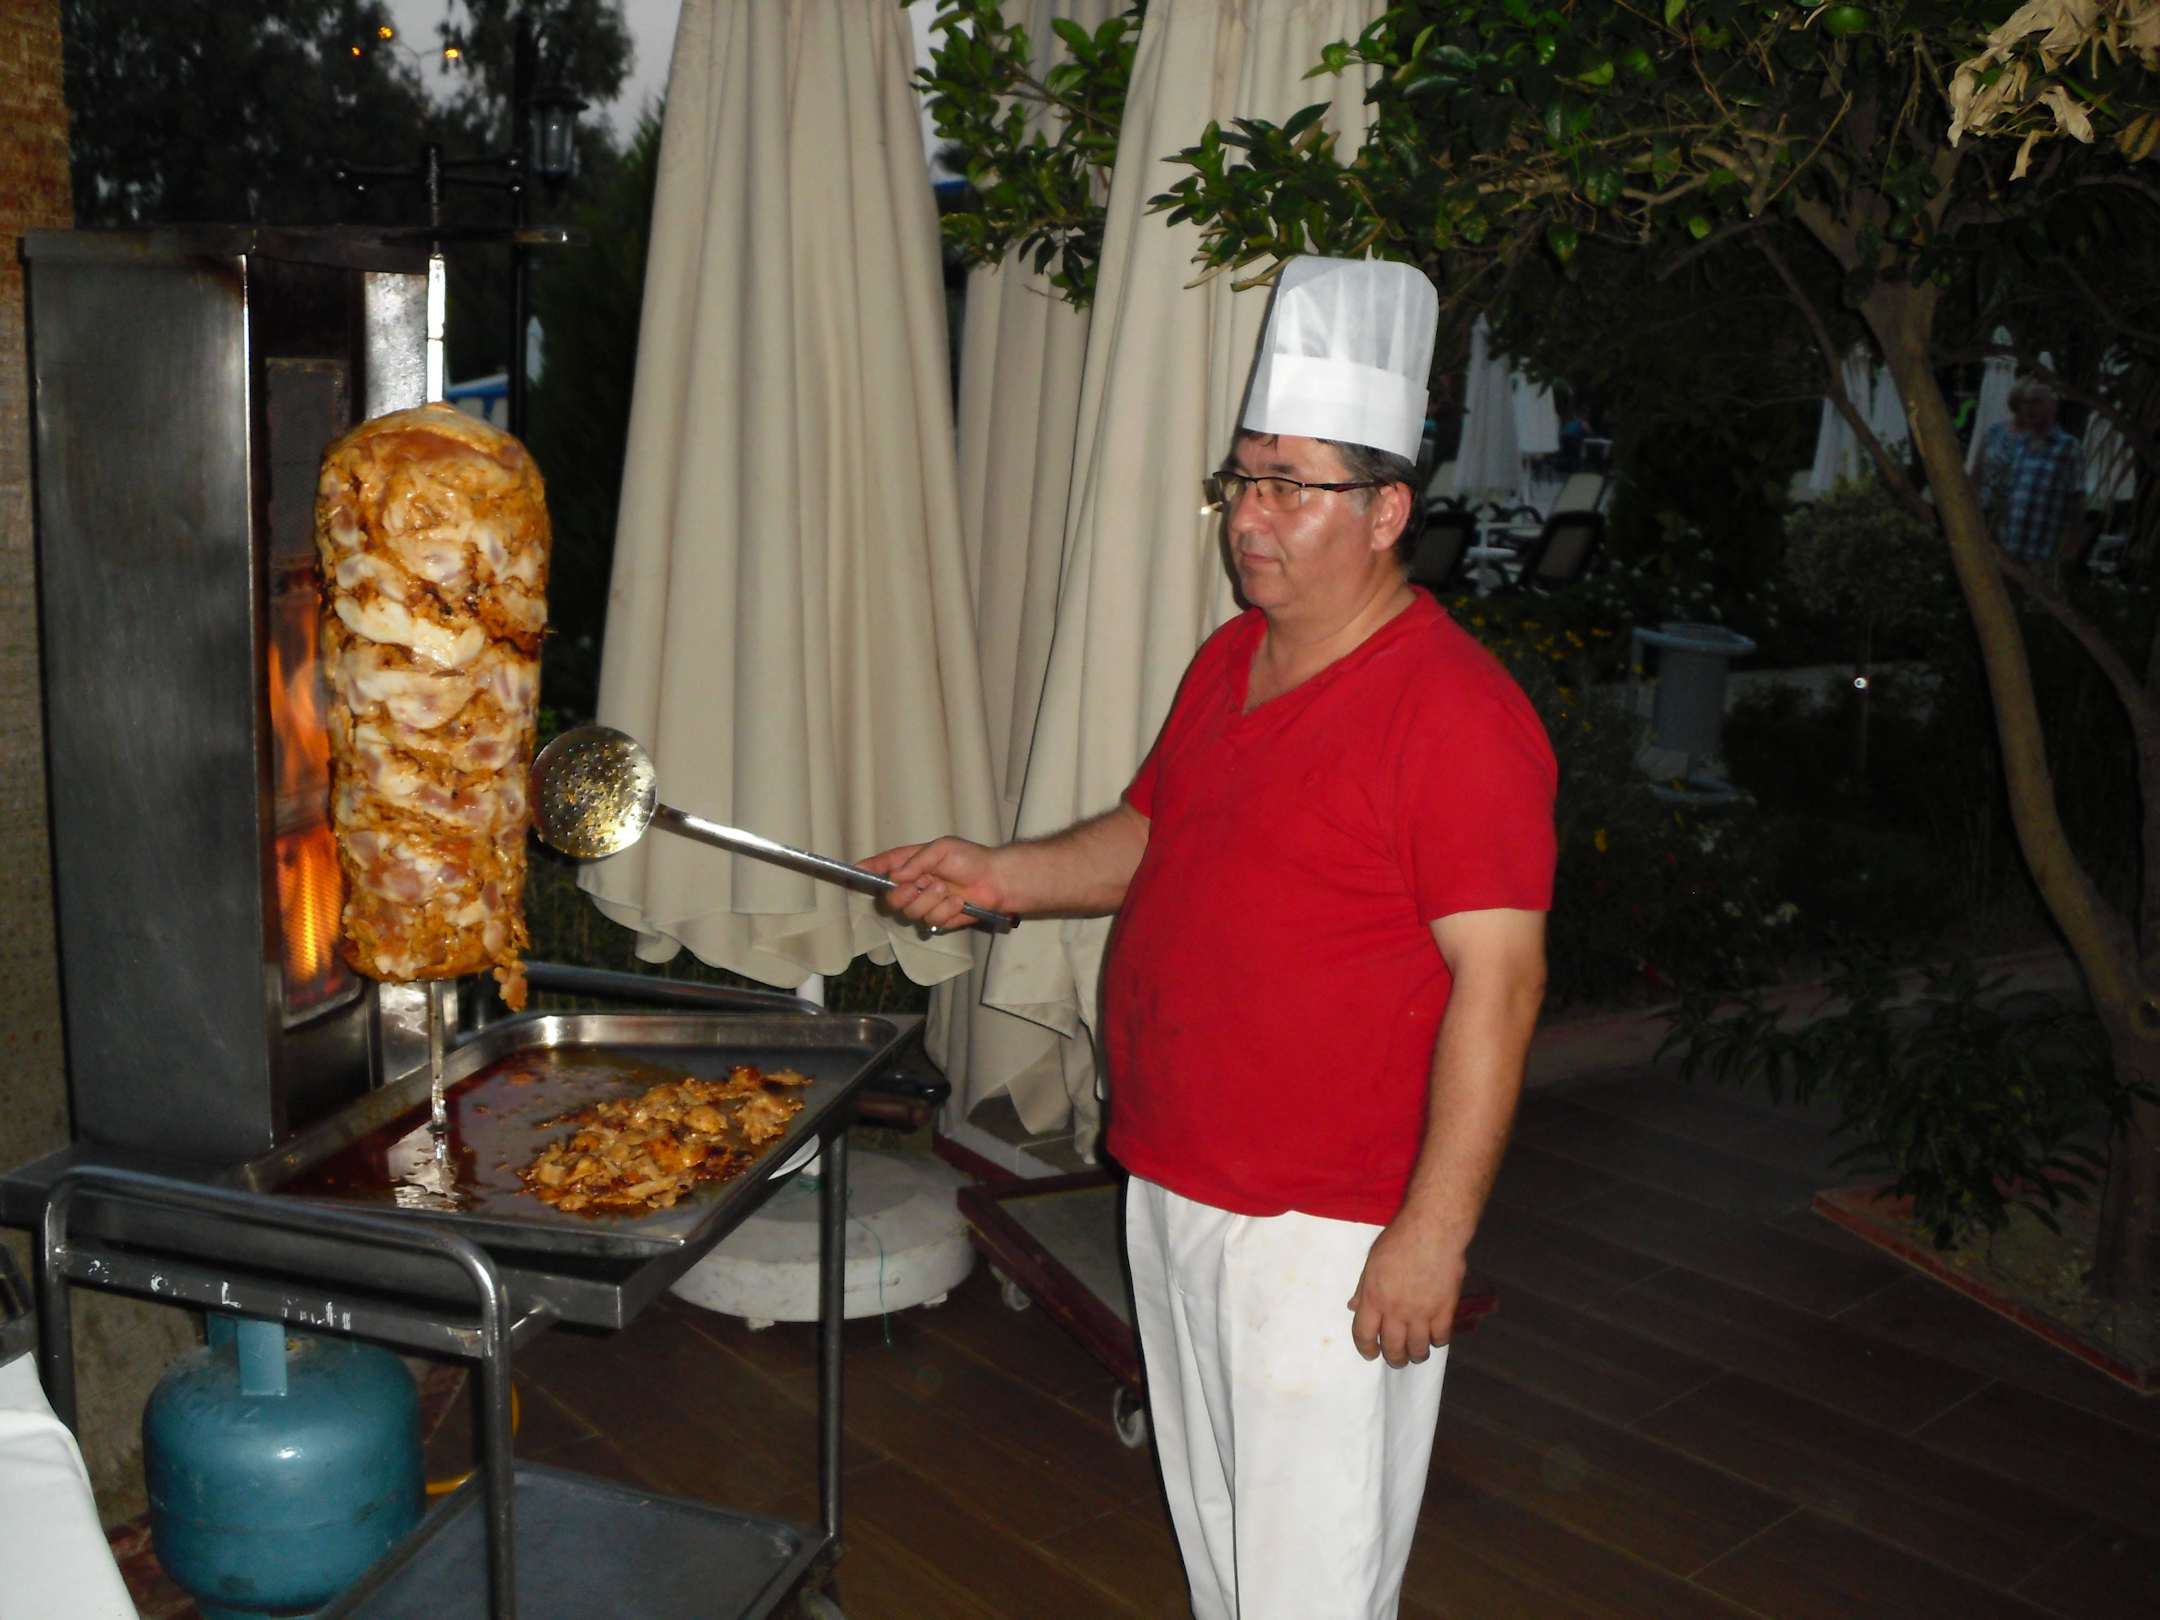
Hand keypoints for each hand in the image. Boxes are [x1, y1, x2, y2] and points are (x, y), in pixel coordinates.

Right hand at [857, 836, 1005, 931]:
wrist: (997, 881)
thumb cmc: (971, 859)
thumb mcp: (943, 849)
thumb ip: (917, 861)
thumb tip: (895, 875)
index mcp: (913, 863)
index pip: (885, 865)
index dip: (869, 869)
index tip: (857, 871)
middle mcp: (915, 884)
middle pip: (890, 898)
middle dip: (903, 894)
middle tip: (921, 885)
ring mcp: (926, 903)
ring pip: (910, 912)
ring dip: (929, 901)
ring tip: (948, 890)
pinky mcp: (939, 919)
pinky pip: (930, 921)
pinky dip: (945, 911)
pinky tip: (959, 903)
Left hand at [1346, 1220, 1466, 1367]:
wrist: (1433, 1230)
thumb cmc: (1399, 1239)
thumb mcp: (1372, 1261)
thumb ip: (1363, 1288)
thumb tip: (1354, 1307)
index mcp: (1373, 1297)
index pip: (1363, 1335)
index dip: (1366, 1348)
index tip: (1371, 1353)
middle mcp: (1396, 1310)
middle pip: (1393, 1348)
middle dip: (1394, 1358)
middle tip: (1397, 1358)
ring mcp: (1422, 1313)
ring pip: (1418, 1349)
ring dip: (1416, 1354)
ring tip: (1417, 1352)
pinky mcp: (1445, 1310)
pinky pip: (1441, 1337)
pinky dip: (1437, 1340)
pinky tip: (1435, 1335)